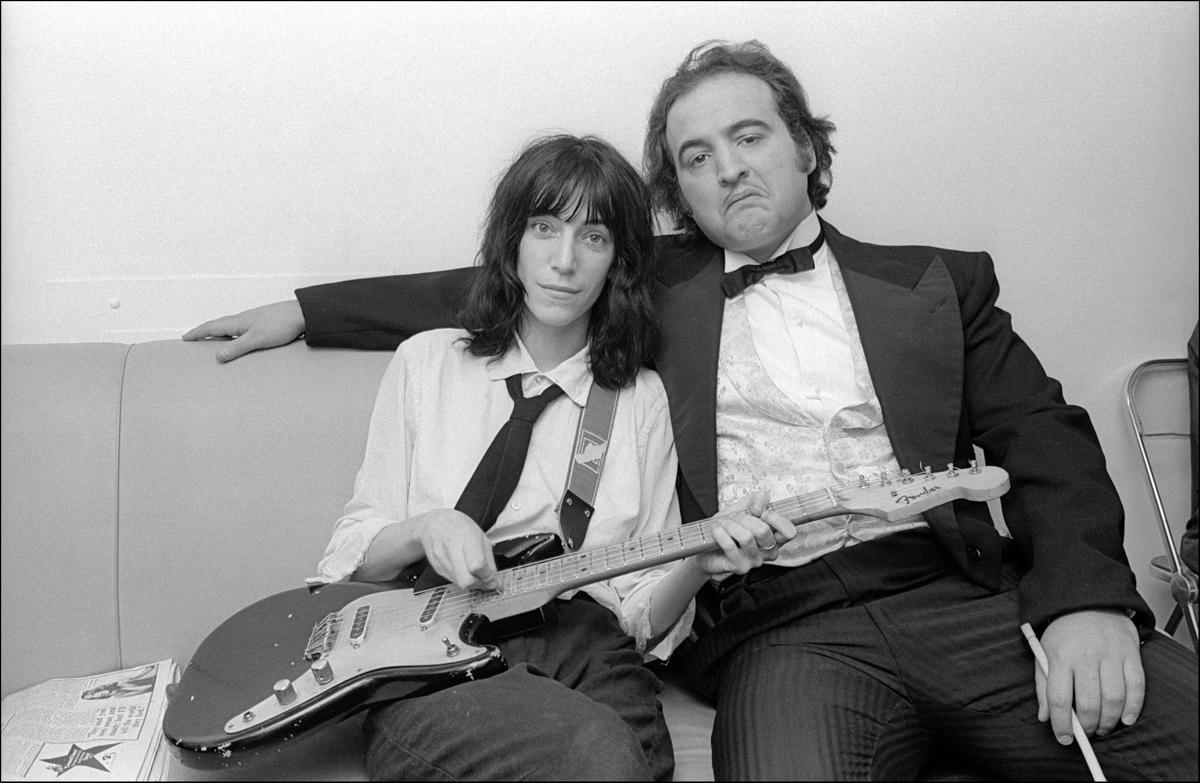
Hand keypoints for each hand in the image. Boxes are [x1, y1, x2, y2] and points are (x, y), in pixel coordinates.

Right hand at [181, 300, 304, 361]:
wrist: (302, 314)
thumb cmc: (280, 325)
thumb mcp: (256, 340)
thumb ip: (237, 348)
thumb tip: (217, 355)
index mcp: (238, 322)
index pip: (211, 327)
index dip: (197, 333)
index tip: (185, 337)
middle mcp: (243, 319)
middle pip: (218, 325)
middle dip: (205, 332)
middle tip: (194, 338)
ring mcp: (253, 320)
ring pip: (230, 327)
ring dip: (219, 333)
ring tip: (213, 341)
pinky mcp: (263, 323)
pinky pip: (241, 329)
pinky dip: (233, 334)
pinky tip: (239, 339)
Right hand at [414, 509, 498, 590]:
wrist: (434, 523)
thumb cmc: (459, 527)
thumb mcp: (481, 537)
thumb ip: (490, 562)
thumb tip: (497, 583)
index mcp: (466, 538)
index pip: (478, 565)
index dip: (488, 576)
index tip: (493, 578)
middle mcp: (451, 550)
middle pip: (466, 580)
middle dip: (479, 584)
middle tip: (484, 578)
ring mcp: (442, 560)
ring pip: (460, 584)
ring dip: (472, 583)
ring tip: (475, 571)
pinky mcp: (437, 568)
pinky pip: (453, 581)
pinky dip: (462, 579)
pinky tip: (464, 568)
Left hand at [693, 491, 795, 577]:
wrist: (707, 546)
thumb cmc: (727, 528)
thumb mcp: (742, 509)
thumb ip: (756, 500)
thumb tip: (765, 495)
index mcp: (775, 537)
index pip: (789, 532)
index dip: (775, 518)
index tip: (759, 512)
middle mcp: (768, 551)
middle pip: (763, 531)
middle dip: (743, 518)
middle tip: (732, 517)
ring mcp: (755, 561)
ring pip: (746, 537)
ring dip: (730, 524)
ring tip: (722, 524)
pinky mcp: (741, 568)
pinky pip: (731, 547)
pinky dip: (721, 533)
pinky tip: (717, 530)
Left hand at [1034, 609, 1143, 743]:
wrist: (1088, 600)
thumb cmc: (1064, 631)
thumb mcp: (1044, 653)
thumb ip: (1043, 686)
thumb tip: (1045, 717)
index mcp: (1059, 657)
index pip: (1058, 698)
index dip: (1061, 724)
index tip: (1065, 738)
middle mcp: (1085, 657)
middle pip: (1088, 703)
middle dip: (1088, 726)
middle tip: (1087, 733)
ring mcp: (1110, 655)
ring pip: (1113, 699)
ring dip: (1109, 721)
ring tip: (1103, 727)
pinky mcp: (1130, 654)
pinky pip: (1137, 686)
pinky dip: (1133, 707)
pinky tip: (1125, 718)